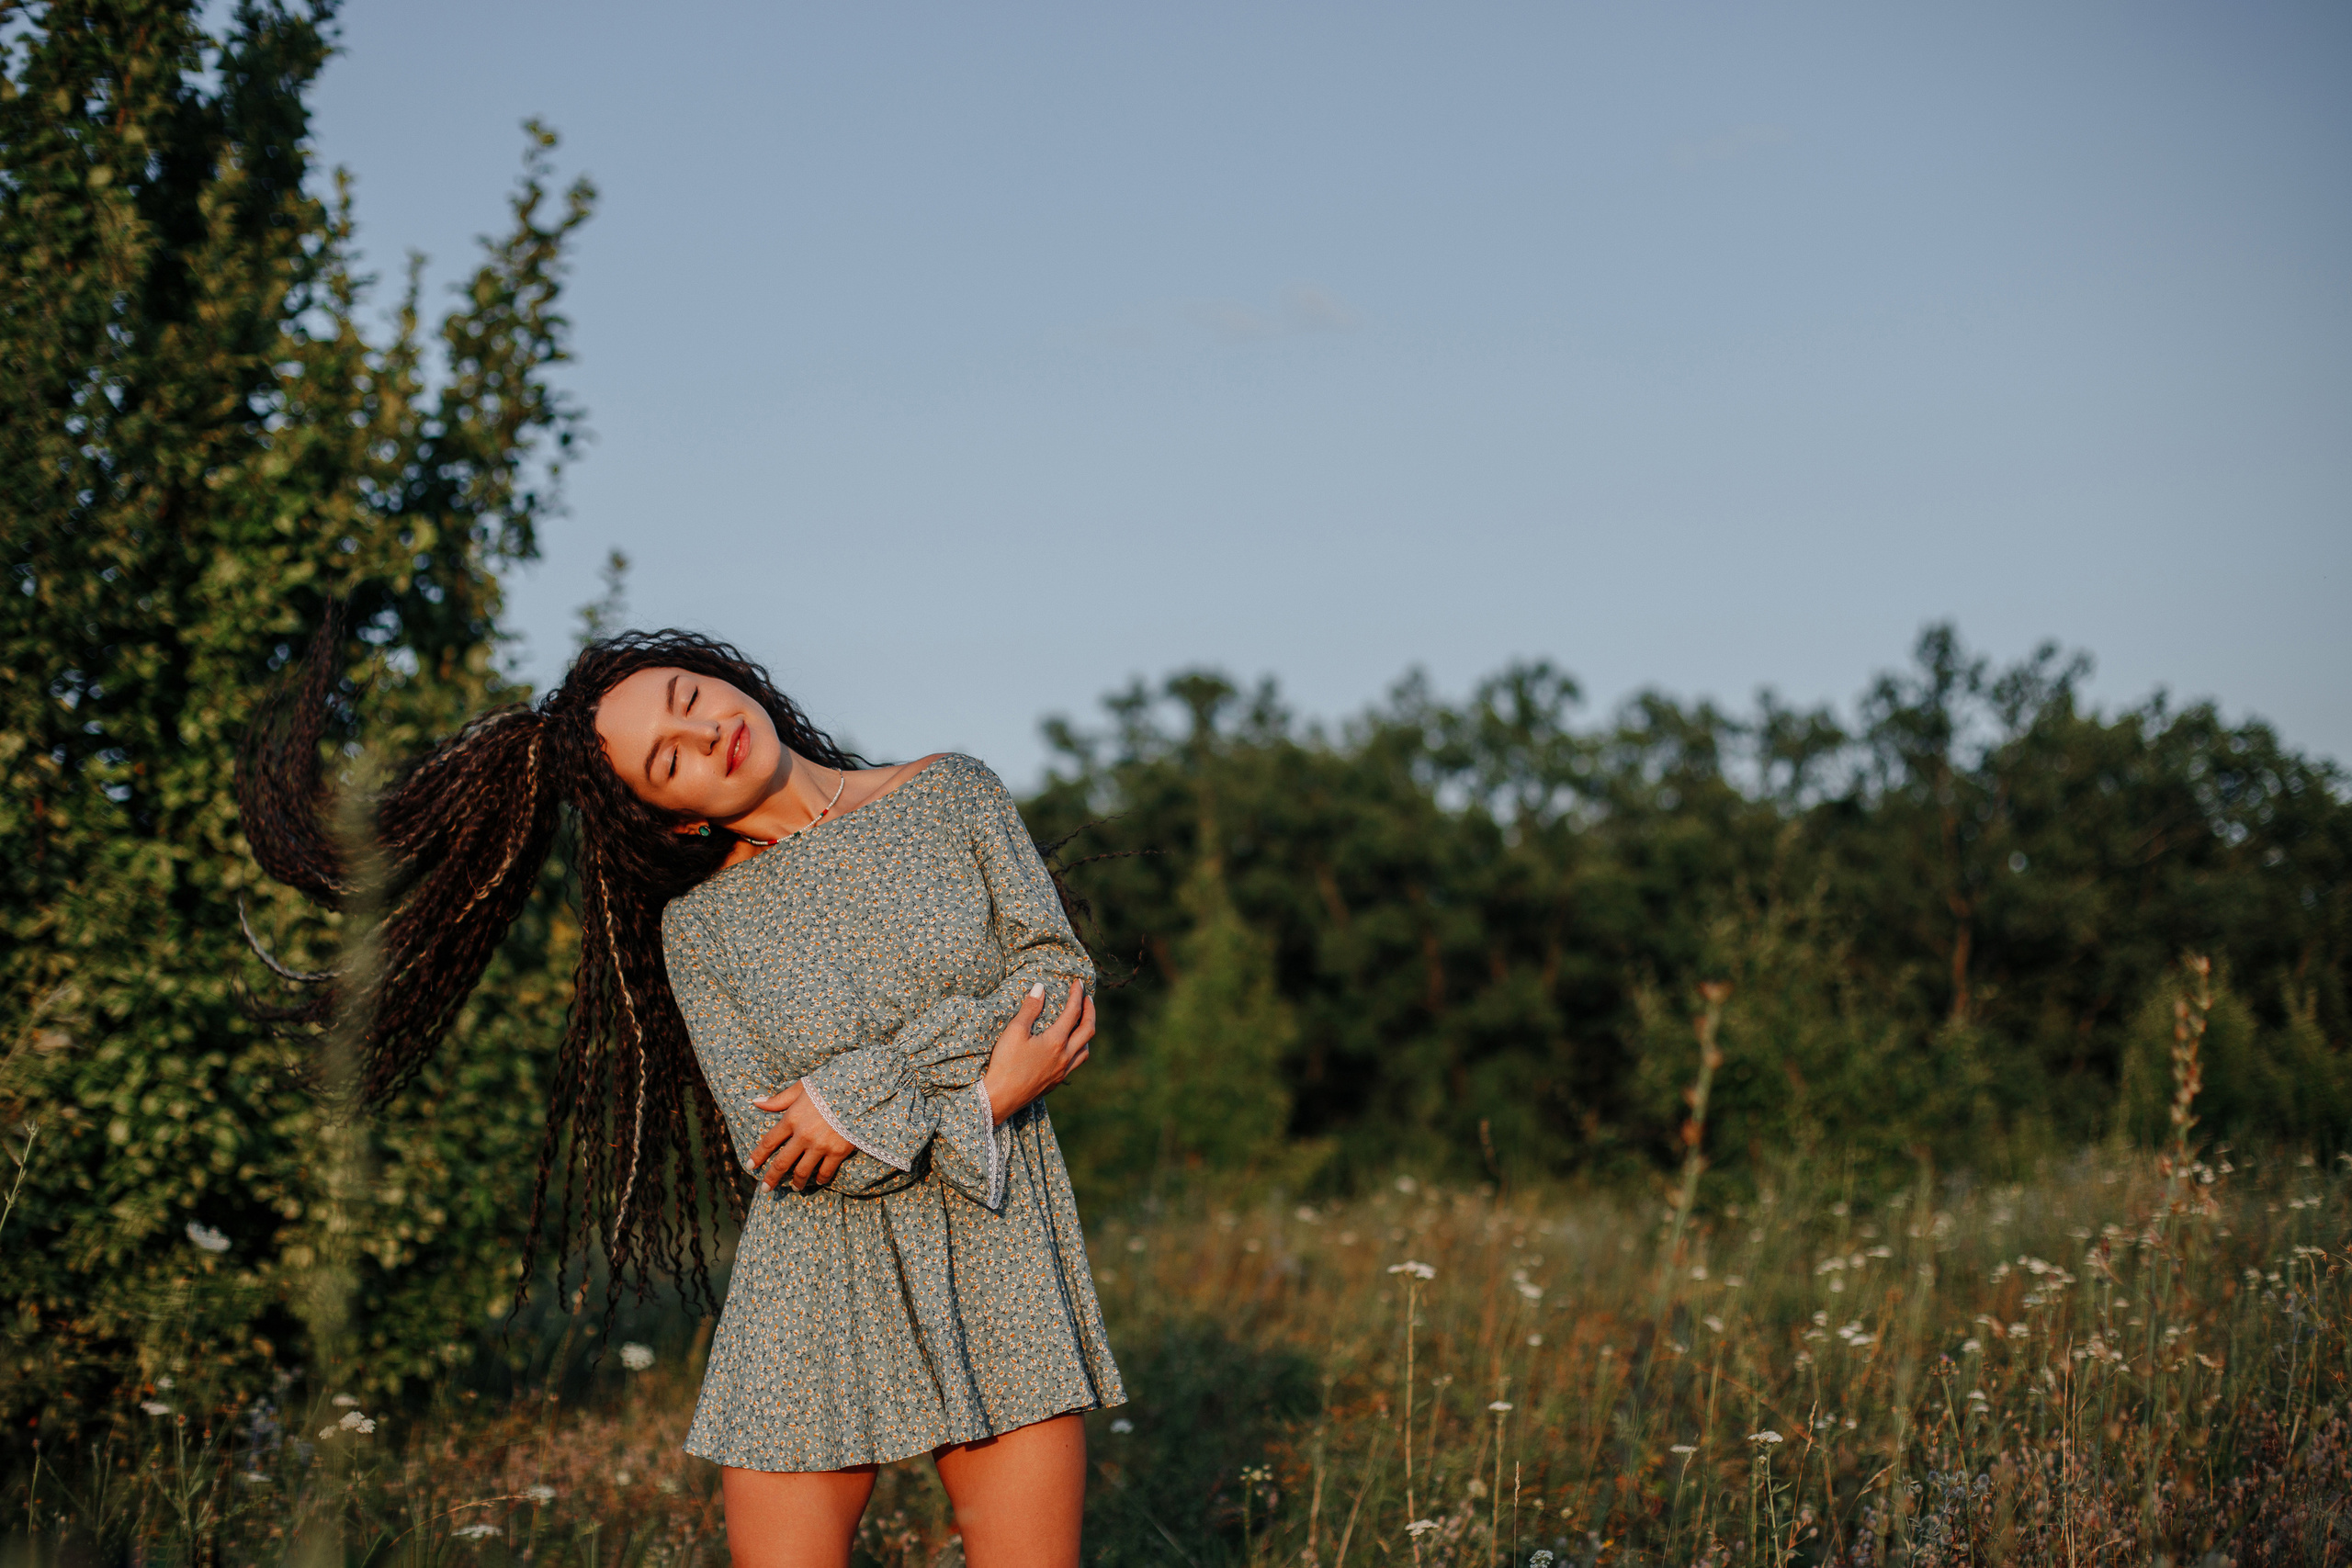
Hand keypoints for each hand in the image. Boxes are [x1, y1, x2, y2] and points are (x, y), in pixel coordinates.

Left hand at [746, 1081, 857, 1191]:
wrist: (859, 1090)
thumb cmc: (829, 1086)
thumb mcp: (801, 1088)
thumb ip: (779, 1099)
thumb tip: (756, 1102)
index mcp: (792, 1118)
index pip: (769, 1142)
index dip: (758, 1156)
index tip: (750, 1166)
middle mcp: (803, 1135)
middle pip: (782, 1163)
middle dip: (772, 1178)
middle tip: (766, 1188)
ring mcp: (820, 1145)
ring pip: (802, 1172)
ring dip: (796, 1183)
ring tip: (794, 1188)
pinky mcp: (838, 1151)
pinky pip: (825, 1172)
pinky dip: (820, 1179)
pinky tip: (818, 1181)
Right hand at [981, 979, 1095, 1125]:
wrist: (1000, 1098)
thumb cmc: (1005, 1063)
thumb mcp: (1015, 1031)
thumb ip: (1030, 1008)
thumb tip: (1040, 988)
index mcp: (1056, 1042)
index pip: (1073, 1012)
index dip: (1077, 995)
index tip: (1078, 983)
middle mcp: (1065, 1057)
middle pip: (1088, 1030)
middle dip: (1090, 1011)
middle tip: (1087, 998)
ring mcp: (1062, 1072)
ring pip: (1085, 1050)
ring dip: (1087, 1033)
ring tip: (1082, 1023)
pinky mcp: (1056, 1082)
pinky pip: (1076, 1063)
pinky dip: (1078, 1050)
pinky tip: (1069, 1049)